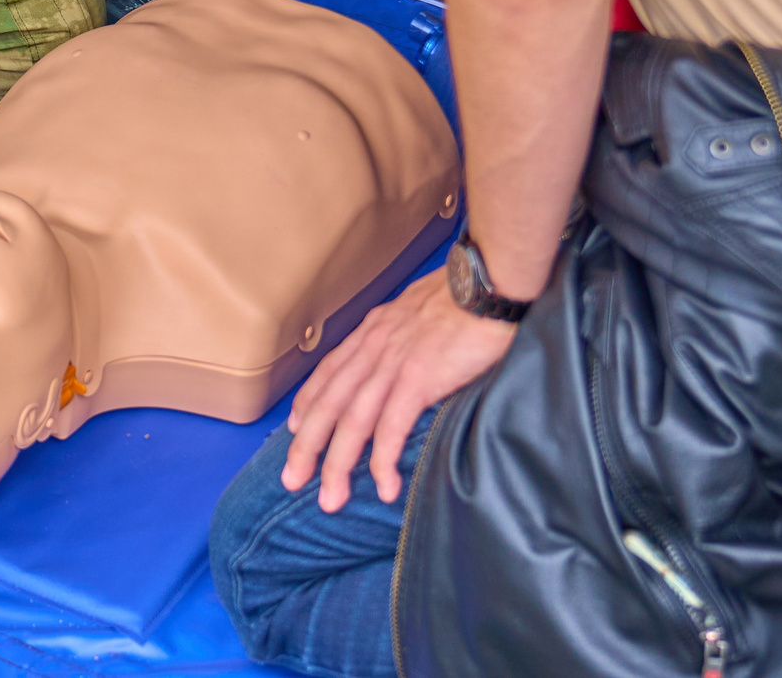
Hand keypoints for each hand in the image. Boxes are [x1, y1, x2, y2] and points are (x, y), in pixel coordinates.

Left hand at [281, 280, 516, 512]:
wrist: (488, 282)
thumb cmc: (465, 296)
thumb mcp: (420, 309)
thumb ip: (405, 333)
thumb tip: (409, 352)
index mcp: (375, 329)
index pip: (330, 371)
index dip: (309, 402)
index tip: (295, 430)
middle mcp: (374, 346)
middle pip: (329, 403)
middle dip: (307, 446)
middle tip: (293, 480)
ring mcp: (393, 362)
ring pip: (352, 420)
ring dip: (338, 464)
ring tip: (330, 499)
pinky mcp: (419, 378)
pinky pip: (392, 426)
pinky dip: (383, 459)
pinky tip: (382, 487)